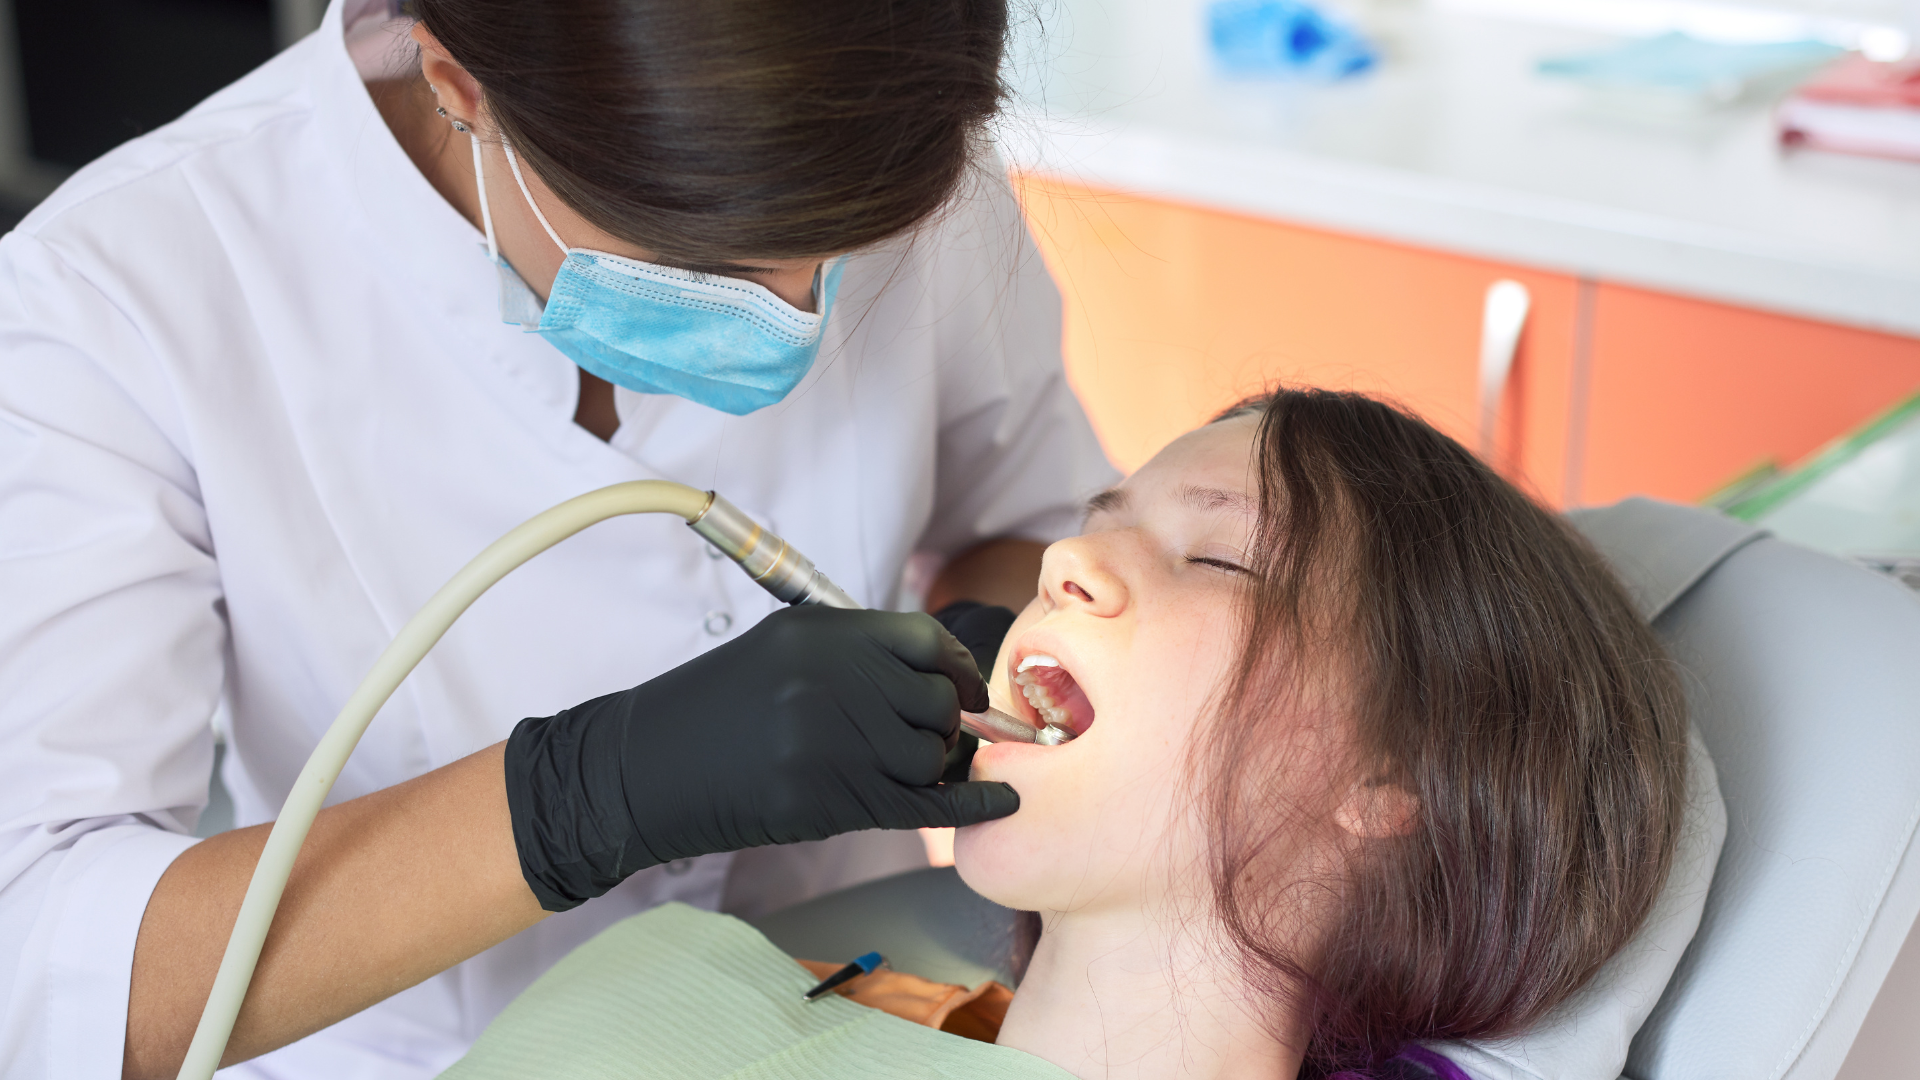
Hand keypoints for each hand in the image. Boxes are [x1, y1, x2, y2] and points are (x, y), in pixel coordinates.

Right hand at [504, 606, 1020, 910]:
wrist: (641, 770)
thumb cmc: (712, 711)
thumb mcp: (777, 651)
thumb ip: (852, 654)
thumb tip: (938, 676)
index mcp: (818, 634)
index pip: (924, 639)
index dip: (957, 665)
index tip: (965, 689)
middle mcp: (827, 680)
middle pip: (934, 701)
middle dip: (947, 724)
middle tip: (932, 740)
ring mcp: (823, 743)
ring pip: (928, 757)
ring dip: (931, 768)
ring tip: (902, 771)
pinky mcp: (819, 801)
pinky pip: (920, 805)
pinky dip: (969, 807)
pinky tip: (1000, 805)